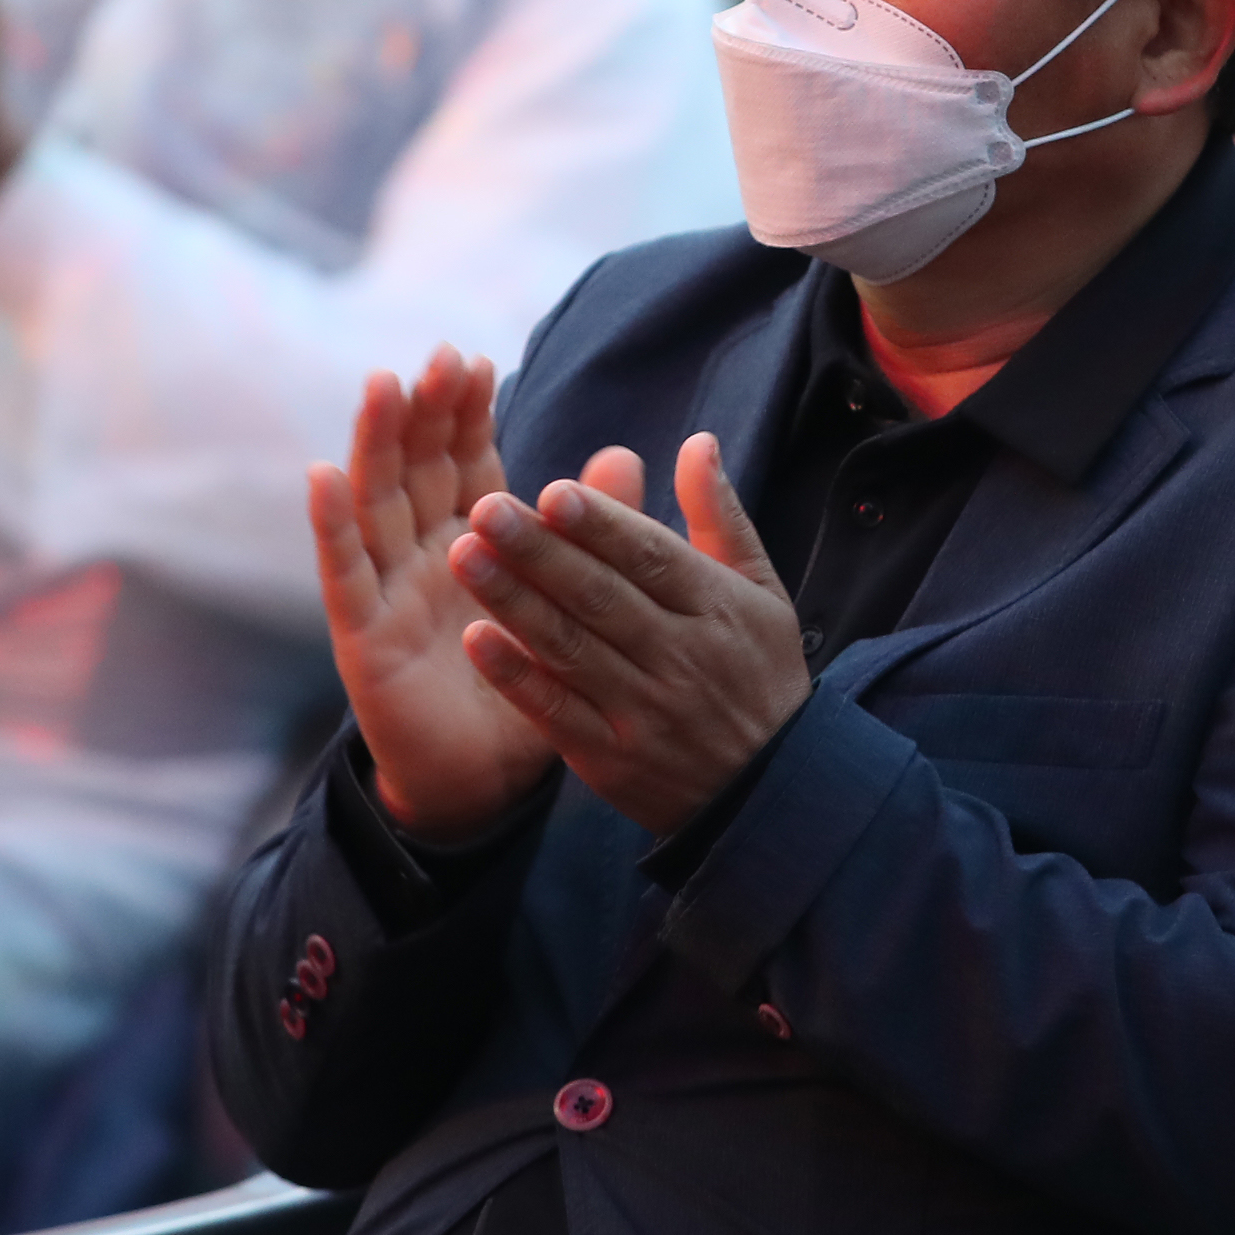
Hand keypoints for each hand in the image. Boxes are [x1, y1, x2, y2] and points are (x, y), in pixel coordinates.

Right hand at [308, 348, 569, 838]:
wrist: (485, 782)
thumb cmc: (526, 686)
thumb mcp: (567, 603)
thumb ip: (589, 532)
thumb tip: (628, 453)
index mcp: (472, 542)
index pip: (466, 462)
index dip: (466, 414)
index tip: (476, 360)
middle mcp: (422, 556)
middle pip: (415, 468)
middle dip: (423, 412)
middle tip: (436, 356)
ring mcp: (386, 592)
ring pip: (375, 504)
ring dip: (374, 444)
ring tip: (382, 386)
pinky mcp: (362, 636)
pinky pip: (343, 574)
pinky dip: (330, 526)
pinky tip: (321, 475)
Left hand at [449, 431, 810, 835]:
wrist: (769, 793)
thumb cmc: (759, 674)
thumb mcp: (760, 592)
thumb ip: (720, 517)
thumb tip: (699, 442)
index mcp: (716, 608)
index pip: (652, 558)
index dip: (602, 525)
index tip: (552, 491)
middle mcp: (680, 657)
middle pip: (601, 598)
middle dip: (540, 552)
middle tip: (485, 509)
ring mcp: (643, 711)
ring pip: (571, 648)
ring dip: (513, 601)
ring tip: (464, 555)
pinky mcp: (610, 757)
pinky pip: (556, 713)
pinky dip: (516, 677)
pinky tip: (475, 638)